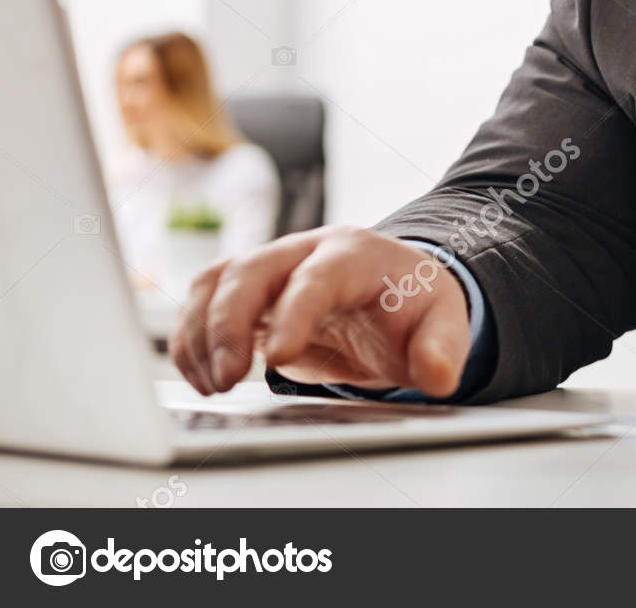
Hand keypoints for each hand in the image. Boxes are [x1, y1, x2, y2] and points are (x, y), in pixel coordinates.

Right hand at [169, 228, 470, 397]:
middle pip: (251, 271)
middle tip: (229, 378)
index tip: (278, 357)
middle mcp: (305, 251)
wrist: (390, 292)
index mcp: (356, 254)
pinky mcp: (247, 291)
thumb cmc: (412, 304)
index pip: (318, 277)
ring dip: (201, 332)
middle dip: (230, 324)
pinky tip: (202, 376)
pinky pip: (203, 302)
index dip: (294, 314)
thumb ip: (443, 347)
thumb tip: (439, 374)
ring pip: (215, 282)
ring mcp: (271, 267)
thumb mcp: (442, 322)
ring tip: (213, 383)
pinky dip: (192, 337)